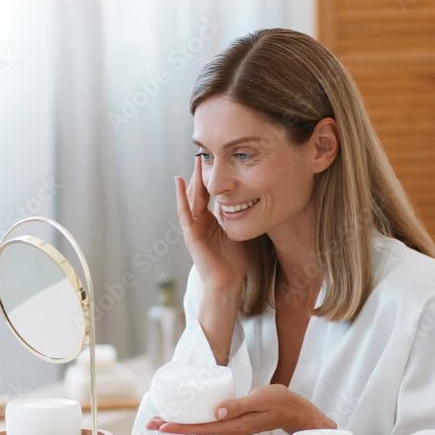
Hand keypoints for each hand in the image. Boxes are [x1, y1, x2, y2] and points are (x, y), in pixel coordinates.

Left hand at [145, 384, 335, 434]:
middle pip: (195, 430)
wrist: (296, 410)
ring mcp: (231, 428)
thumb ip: (239, 405)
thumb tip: (217, 412)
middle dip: (173, 426)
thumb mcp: (261, 398)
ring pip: (201, 427)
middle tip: (151, 422)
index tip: (161, 424)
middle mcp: (230, 430)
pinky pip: (209, 423)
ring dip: (182, 423)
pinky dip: (194, 419)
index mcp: (234, 426)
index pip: (200, 428)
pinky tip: (187, 414)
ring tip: (163, 417)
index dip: (179, 426)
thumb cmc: (281, 402)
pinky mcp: (233, 422)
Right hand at [174, 155, 251, 290]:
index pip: (208, 193)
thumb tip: (255, 198)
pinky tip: (179, 182)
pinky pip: (185, 212)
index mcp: (211, 220)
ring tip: (196, 161)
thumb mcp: (240, 230)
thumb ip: (242, 215)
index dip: (210, 177)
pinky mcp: (191, 234)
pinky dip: (181, 197)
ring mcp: (193, 227)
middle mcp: (200, 221)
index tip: (214, 159)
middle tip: (204, 152)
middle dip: (201, 173)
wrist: (228, 281)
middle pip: (199, 192)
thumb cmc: (236, 260)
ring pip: (191, 198)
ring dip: (193, 179)